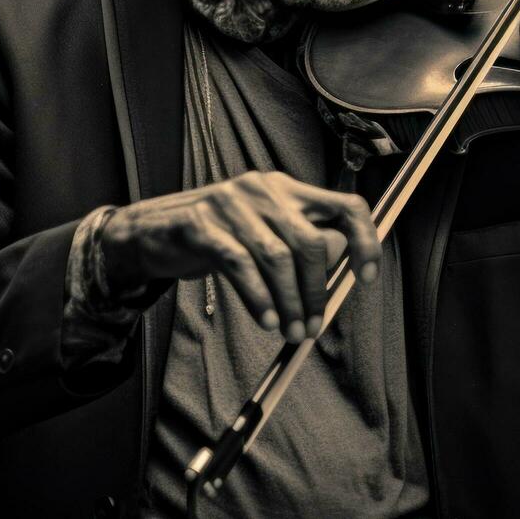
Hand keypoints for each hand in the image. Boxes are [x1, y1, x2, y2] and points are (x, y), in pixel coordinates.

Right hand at [96, 170, 381, 343]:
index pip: (346, 206)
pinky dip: (258, 298)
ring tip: (292, 330)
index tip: (368, 278)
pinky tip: (268, 319)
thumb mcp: (262, 231)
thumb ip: (299, 245)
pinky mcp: (200, 223)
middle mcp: (264, 189)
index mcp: (287, 189)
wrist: (151, 231)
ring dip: (290, 302)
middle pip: (311, 241)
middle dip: (317, 291)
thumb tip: (339, 279)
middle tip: (313, 326)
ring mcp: (231, 203)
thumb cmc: (216, 237)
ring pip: (278, 257)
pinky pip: (240, 265)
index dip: (365, 241)